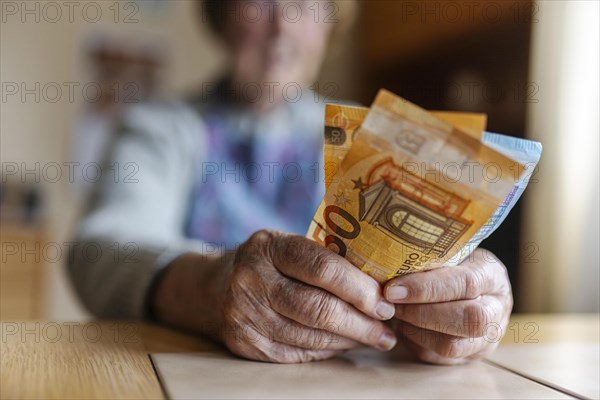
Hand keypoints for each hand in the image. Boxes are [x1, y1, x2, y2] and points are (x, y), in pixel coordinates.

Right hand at [153, 230, 396, 363]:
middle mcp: (251, 280)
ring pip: (310, 336)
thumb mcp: (286, 244)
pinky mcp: (245, 343)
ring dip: (349, 340)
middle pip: (317, 308)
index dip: (358, 288)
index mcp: (268, 247)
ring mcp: (244, 314)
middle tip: (387, 327)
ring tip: (374, 338)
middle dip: (360, 322)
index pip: (321, 267)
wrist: (213, 288)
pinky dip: (327, 351)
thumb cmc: (266, 263)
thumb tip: (380, 286)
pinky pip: (297, 353)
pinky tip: (344, 345)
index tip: (384, 301)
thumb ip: (323, 258)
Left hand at [384, 248, 512, 364]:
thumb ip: (428, 259)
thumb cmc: (451, 263)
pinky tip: (404, 326)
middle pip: (467, 320)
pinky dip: (416, 342)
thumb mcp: (447, 252)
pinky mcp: (471, 356)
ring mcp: (488, 337)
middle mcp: (497, 309)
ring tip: (395, 313)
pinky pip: (440, 358)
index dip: (427, 288)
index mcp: (493, 275)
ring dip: (416, 330)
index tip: (393, 289)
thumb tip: (390, 265)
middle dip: (422, 313)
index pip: (466, 283)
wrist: (466, 284)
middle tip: (391, 303)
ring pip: (452, 345)